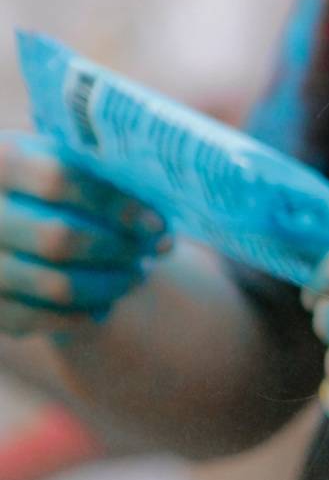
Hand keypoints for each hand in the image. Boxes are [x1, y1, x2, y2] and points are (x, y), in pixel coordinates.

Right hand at [0, 132, 170, 335]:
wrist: (0, 211)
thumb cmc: (47, 183)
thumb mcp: (65, 161)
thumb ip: (109, 181)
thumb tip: (161, 229)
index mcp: (1, 160)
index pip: (62, 180)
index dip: (118, 204)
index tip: (158, 223)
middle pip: (60, 237)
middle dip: (120, 249)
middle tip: (150, 252)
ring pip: (56, 285)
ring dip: (111, 285)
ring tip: (137, 276)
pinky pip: (38, 320)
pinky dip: (83, 315)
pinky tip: (106, 304)